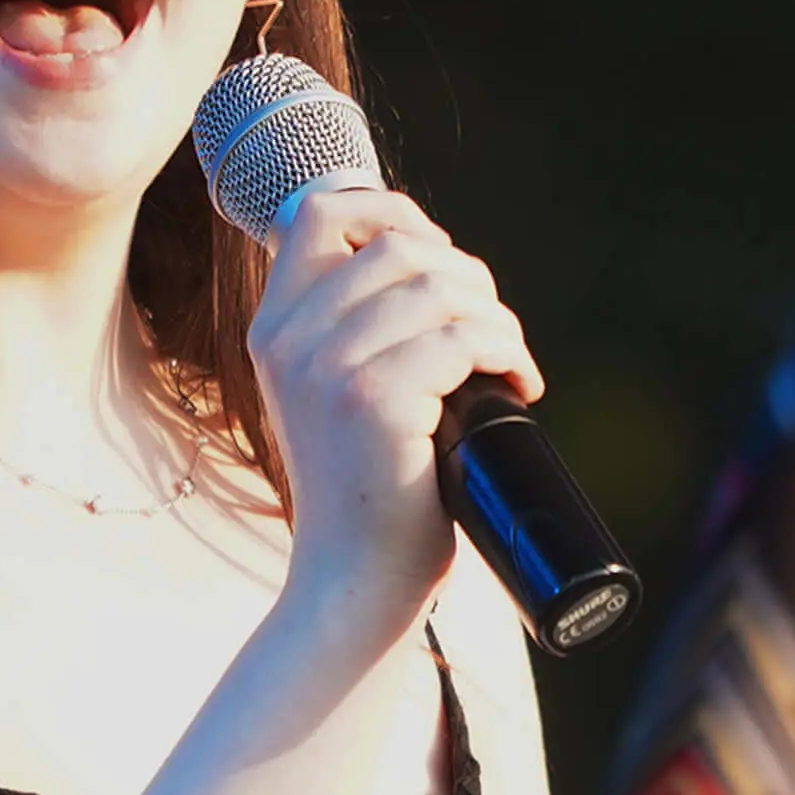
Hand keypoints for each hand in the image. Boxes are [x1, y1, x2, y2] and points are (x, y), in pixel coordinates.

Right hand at [246, 183, 542, 642]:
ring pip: (441, 287)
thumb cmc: (366, 491)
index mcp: (275, 326)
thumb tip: (436, 267)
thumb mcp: (335, 394)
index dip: (394, 213)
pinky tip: (519, 388)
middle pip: (401, 244)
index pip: (321, 213)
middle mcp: (289, 337)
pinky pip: (462, 339)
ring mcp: (326, 366)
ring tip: (508, 366)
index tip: (444, 263)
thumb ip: (354, 330)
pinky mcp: (372, 401)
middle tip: (493, 337)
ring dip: (497, 321)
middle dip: (470, 281)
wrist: (353, 581)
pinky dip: (508, 355)